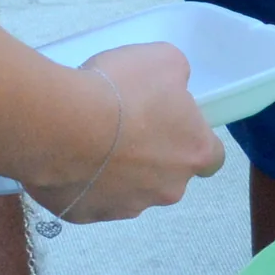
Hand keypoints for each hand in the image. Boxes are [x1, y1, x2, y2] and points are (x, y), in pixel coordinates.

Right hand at [28, 46, 224, 221]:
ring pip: (130, 188)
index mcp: (193, 153)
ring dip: (118, 168)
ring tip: (90, 136)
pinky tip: (70, 154)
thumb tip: (172, 89)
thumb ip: (177, 77)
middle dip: (152, 154)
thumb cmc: (122, 90)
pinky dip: (85, 179)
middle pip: (169, 174)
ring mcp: (127, 206)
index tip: (173, 121)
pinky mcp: (87, 214)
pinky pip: (92, 197)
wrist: (63, 124)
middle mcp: (167, 188)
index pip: (212, 157)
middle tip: (125, 123)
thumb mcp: (164, 59)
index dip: (194, 138)